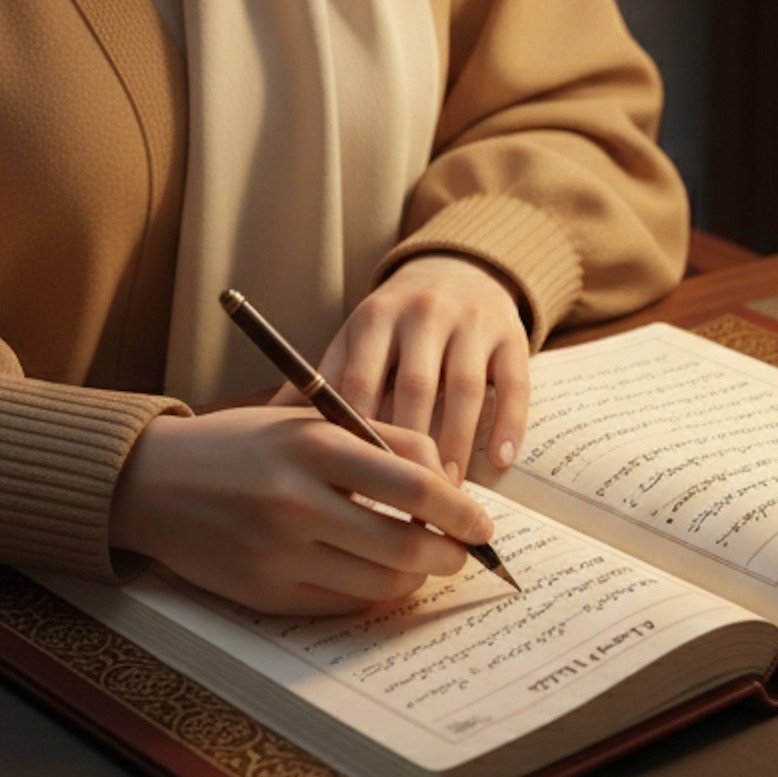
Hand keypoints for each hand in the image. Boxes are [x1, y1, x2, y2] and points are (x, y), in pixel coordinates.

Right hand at [108, 408, 493, 613]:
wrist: (154, 482)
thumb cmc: (242, 444)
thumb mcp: (305, 419)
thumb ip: (376, 441)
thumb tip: (447, 482)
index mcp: (313, 444)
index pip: (415, 481)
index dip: (461, 508)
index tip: (481, 521)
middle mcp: (299, 499)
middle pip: (408, 542)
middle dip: (451, 554)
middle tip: (464, 551)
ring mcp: (281, 552)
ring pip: (382, 580)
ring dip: (416, 577)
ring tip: (424, 563)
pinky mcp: (267, 593)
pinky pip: (345, 604)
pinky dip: (373, 593)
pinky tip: (378, 575)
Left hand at [313, 254, 530, 483]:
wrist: (455, 270)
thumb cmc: (394, 325)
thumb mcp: (354, 340)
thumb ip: (321, 383)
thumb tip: (263, 429)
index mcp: (374, 319)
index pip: (362, 380)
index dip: (359, 436)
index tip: (353, 487)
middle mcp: (421, 314)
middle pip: (416, 385)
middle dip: (412, 448)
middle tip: (407, 506)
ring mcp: (469, 322)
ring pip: (466, 388)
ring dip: (457, 444)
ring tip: (448, 495)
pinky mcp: (510, 333)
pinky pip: (514, 381)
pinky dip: (509, 424)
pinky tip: (501, 462)